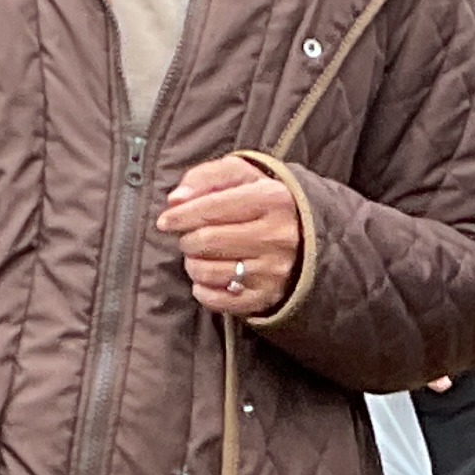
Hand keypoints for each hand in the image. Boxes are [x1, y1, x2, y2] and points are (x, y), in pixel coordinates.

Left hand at [160, 154, 300, 316]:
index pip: (212, 208)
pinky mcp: (266, 297)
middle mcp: (277, 236)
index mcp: (273, 199)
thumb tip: (176, 200)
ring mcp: (273, 271)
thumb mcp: (243, 175)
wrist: (308, 236)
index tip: (166, 220)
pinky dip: (202, 289)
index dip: (181, 215)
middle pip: (206, 241)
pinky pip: (216, 299)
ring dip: (192, 264)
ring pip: (207, 271)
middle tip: (190, 237)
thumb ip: (206, 177)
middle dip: (187, 239)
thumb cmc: (266, 201)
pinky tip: (208, 277)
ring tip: (199, 255)